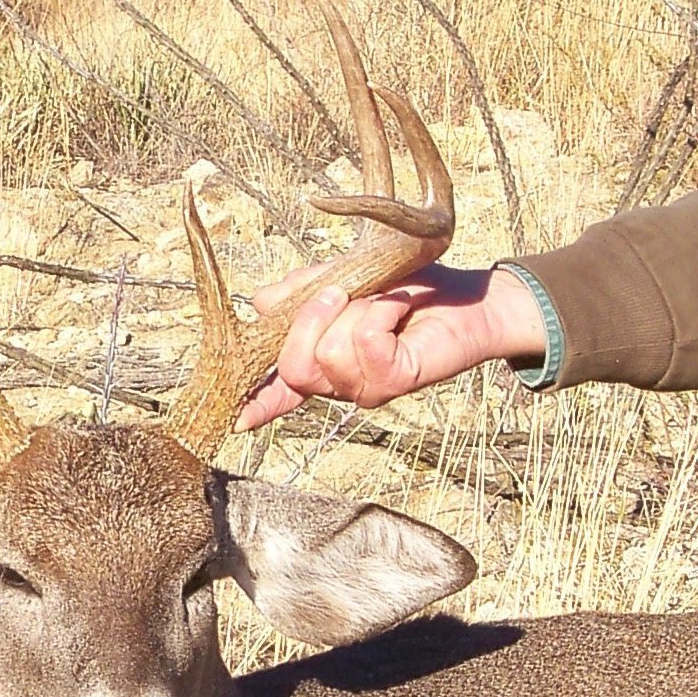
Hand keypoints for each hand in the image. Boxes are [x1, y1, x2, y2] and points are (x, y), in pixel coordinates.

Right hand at [236, 263, 550, 429]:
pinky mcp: (395, 382)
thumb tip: (259, 303)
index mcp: (320, 360)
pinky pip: (366, 345)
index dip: (257, 403)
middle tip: (338, 292)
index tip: (234, 418)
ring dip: (354, 311)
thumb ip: (298, 291)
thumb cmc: (403, 286)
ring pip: (328, 356)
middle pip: (294, 369)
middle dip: (309, 320)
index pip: (281, 390)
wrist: (463, 294)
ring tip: (380, 301)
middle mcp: (338, 382)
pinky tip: (399, 308)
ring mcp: (366, 388)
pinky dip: (381, 312)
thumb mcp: (339, 279)